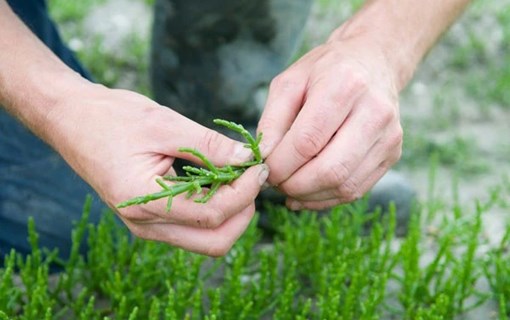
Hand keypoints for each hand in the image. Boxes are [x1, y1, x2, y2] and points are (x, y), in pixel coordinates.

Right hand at [48, 82, 268, 255]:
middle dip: (243, 212)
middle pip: (214, 242)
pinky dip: (215, 208)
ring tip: (238, 176)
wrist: (72, 120)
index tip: (259, 167)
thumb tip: (248, 159)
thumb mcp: (164, 124)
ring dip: (231, 212)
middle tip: (252, 178)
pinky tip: (219, 179)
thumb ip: (208, 145)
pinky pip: (193, 226)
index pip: (212, 215)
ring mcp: (148, 225)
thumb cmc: (111, 117)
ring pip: (206, 238)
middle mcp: (146, 224)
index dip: (244, 193)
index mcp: (144, 202)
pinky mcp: (151, 217)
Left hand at [257, 35, 402, 210]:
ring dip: (310, 196)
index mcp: (345, 85)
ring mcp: (389, 136)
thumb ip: (272, 121)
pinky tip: (307, 192)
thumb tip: (263, 159)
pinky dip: (326, 198)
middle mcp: (375, 111)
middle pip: (330, 170)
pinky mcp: (393, 154)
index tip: (264, 168)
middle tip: (276, 183)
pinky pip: (356, 190)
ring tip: (289, 187)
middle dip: (294, 186)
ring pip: (345, 186)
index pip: (307, 142)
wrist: (373, 61)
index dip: (281, 164)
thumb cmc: (325, 71)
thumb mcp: (289, 83)